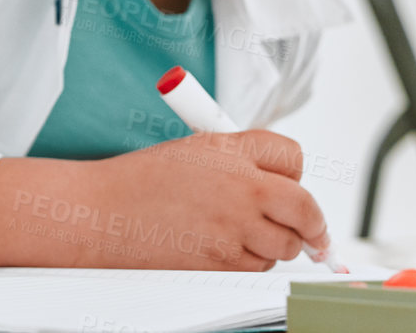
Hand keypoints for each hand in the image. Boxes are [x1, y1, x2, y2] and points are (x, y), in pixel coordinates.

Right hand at [67, 130, 327, 270]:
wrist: (103, 213)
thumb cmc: (141, 182)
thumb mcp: (193, 152)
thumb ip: (238, 161)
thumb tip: (279, 184)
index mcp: (229, 148)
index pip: (292, 155)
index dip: (296, 174)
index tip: (295, 188)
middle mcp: (239, 184)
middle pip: (306, 207)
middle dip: (312, 223)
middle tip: (312, 232)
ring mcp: (235, 225)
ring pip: (286, 245)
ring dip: (276, 245)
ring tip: (242, 234)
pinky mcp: (224, 259)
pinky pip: (259, 267)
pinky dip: (250, 262)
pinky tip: (221, 248)